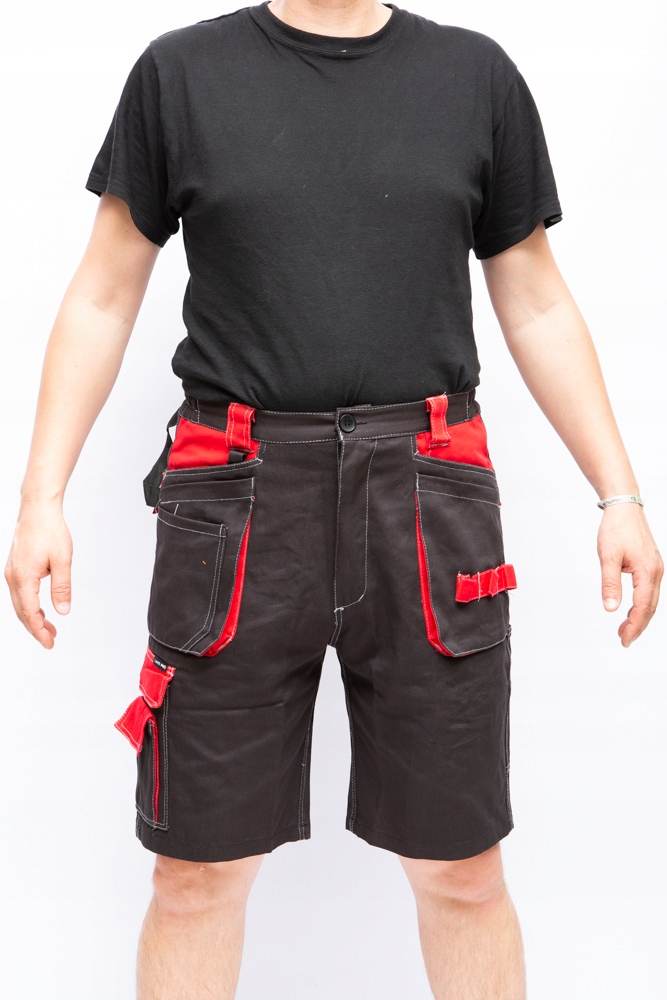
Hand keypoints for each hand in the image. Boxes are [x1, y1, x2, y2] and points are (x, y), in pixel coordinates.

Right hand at [5, 500, 72, 648]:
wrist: (38, 509)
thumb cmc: (49, 529)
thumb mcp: (62, 560)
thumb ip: (62, 588)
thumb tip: (62, 611)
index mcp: (24, 577)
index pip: (30, 613)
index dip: (39, 631)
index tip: (49, 642)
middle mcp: (13, 577)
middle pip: (22, 612)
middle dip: (36, 628)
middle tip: (50, 640)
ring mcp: (12, 572)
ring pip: (20, 604)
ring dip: (33, 618)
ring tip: (49, 628)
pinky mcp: (15, 568)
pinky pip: (20, 593)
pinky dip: (29, 605)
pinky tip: (41, 610)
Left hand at [597, 503, 662, 646]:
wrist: (624, 507)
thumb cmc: (616, 528)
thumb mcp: (608, 557)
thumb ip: (610, 584)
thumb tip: (611, 608)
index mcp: (647, 571)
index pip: (642, 607)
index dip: (634, 626)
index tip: (624, 640)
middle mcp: (656, 571)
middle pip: (650, 607)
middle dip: (638, 626)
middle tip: (624, 640)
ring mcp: (655, 568)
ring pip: (651, 600)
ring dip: (640, 616)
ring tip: (625, 629)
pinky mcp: (651, 564)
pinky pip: (649, 590)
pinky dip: (642, 603)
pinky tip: (630, 609)